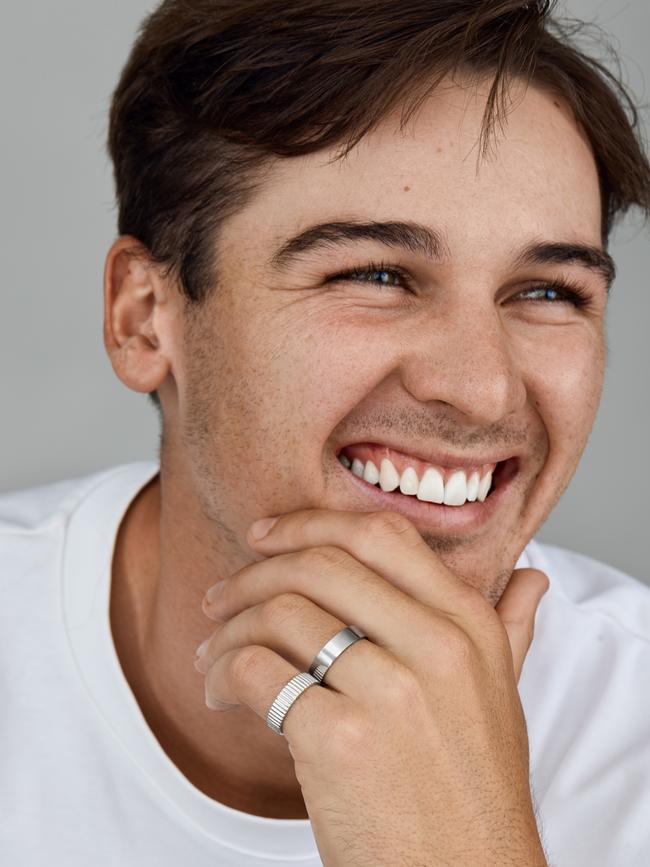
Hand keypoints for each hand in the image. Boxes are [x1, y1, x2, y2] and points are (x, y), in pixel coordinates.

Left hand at [196, 509, 549, 866]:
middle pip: (320, 565)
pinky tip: (219, 692)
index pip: (378, 534)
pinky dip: (223, 675)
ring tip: (213, 653)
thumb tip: (533, 579)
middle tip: (221, 598)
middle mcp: (437, 646)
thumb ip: (511, 629)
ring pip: (281, 614)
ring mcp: (391, 691)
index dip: (310, 523)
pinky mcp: (341, 739)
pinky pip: (258, 673)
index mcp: (469, 624)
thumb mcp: (502, 696)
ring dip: (229, 630)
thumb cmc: (475, 789)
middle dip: (254, 573)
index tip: (266, 537)